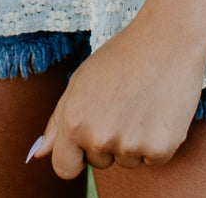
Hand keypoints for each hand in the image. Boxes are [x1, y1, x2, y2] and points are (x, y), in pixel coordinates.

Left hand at [26, 18, 205, 178]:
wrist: (168, 38)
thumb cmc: (121, 56)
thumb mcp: (81, 80)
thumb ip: (57, 121)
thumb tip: (37, 155)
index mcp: (74, 121)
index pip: (65, 168)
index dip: (75, 155)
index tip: (87, 139)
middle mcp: (99, 137)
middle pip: (98, 162)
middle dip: (107, 139)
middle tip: (122, 102)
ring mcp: (131, 146)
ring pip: (127, 160)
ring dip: (133, 140)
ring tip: (142, 101)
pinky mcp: (161, 149)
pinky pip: (153, 158)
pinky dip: (157, 140)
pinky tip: (160, 108)